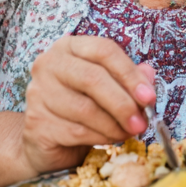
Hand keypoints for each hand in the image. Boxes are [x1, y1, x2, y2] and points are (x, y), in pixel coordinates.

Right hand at [22, 35, 155, 174]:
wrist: (48, 140)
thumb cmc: (82, 106)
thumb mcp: (109, 87)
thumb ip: (128, 79)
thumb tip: (148, 76)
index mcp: (70, 47)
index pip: (104, 51)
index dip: (130, 74)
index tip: (149, 97)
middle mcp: (49, 64)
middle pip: (93, 79)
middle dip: (123, 103)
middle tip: (142, 122)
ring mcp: (38, 93)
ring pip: (85, 109)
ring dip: (114, 124)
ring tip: (129, 132)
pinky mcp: (36, 122)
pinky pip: (76, 131)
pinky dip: (100, 137)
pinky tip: (110, 139)